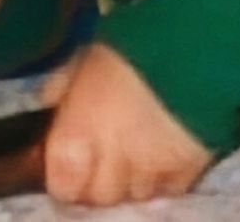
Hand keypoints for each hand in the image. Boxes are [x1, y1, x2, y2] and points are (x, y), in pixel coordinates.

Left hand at [41, 43, 212, 205]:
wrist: (192, 43)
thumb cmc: (128, 47)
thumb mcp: (85, 57)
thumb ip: (61, 86)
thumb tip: (47, 105)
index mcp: (77, 139)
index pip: (63, 187)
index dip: (68, 177)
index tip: (74, 159)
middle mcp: (110, 165)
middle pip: (101, 195)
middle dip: (102, 178)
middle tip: (109, 150)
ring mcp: (150, 173)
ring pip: (136, 195)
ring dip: (134, 178)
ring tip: (141, 147)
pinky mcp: (188, 172)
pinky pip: (170, 190)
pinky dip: (166, 178)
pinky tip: (166, 151)